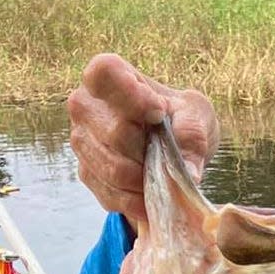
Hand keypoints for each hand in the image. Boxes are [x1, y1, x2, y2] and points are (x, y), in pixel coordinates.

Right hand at [68, 53, 218, 225]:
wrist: (166, 146)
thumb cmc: (178, 119)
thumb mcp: (194, 116)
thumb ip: (192, 135)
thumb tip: (189, 174)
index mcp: (107, 74)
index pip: (105, 73)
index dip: (132, 95)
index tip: (159, 112)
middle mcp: (84, 104)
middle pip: (116, 133)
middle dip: (149, 151)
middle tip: (166, 153)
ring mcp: (80, 140)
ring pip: (113, 169)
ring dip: (146, 180)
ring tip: (161, 175)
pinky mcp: (85, 173)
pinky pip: (112, 194)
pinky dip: (138, 200)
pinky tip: (151, 193)